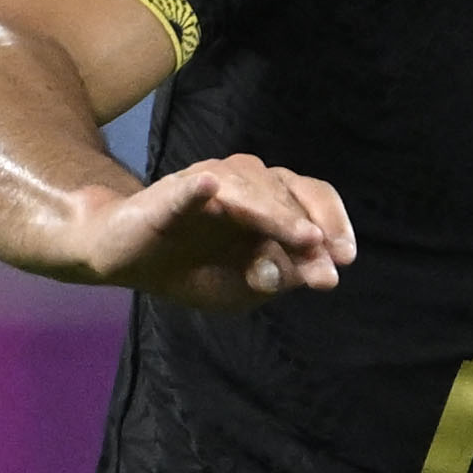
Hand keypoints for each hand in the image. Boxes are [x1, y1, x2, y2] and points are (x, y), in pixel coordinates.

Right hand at [57, 151, 353, 308]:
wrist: (128, 260)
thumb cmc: (192, 269)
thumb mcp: (241, 289)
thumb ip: (276, 280)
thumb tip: (313, 276)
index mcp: (269, 203)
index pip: (311, 197)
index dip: (332, 222)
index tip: (344, 256)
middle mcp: (245, 184)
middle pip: (284, 191)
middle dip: (303, 226)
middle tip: (318, 252)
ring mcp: (207, 182)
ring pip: (247, 188)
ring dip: (273, 213)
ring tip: (299, 236)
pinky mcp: (169, 193)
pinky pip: (185, 189)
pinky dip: (194, 190)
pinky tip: (205, 188)